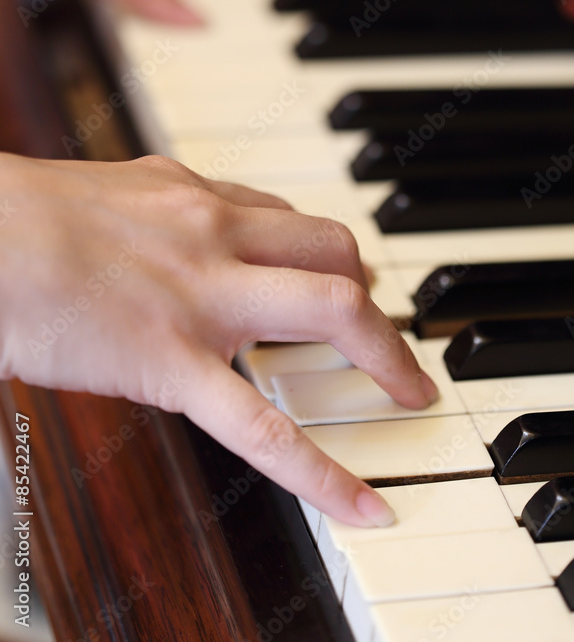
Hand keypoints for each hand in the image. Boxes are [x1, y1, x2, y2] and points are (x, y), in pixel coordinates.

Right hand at [0, 153, 437, 526]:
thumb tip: (170, 224)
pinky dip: (322, 470)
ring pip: (331, 308)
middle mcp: (214, 233)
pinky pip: (261, 423)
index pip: (286, 218)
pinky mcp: (170, 360)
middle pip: (333, 249)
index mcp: (193, 195)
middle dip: (375, 294)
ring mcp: (202, 296)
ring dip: (386, 354)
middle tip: (391, 335)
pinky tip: (360, 505)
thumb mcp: (106, 193)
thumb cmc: (22, 215)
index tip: (343, 278)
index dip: (326, 253)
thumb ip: (156, 211)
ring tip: (411, 396)